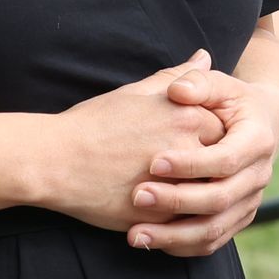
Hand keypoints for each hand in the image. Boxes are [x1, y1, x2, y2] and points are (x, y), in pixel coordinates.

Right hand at [30, 53, 233, 246]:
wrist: (52, 160)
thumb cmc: (93, 123)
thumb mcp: (137, 92)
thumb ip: (177, 77)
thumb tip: (205, 57)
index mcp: (187, 116)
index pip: (227, 129)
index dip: (216, 137)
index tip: (202, 142)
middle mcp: (187, 148)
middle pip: (223, 163)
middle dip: (213, 168)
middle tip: (195, 170)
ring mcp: (175, 184)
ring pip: (208, 196)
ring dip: (201, 195)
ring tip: (180, 191)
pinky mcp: (158, 216)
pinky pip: (186, 221)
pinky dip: (183, 219)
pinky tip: (167, 211)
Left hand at [127, 56, 278, 256]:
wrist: (261, 122)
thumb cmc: (231, 100)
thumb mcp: (219, 84)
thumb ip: (197, 82)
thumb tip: (178, 89)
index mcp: (258, 140)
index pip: (226, 159)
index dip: (191, 164)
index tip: (153, 162)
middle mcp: (259, 175)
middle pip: (220, 199)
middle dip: (176, 201)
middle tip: (137, 197)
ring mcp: (250, 200)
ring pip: (215, 228)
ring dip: (173, 235)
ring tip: (133, 234)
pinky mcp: (238, 217)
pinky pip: (212, 242)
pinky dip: (180, 246)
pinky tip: (148, 242)